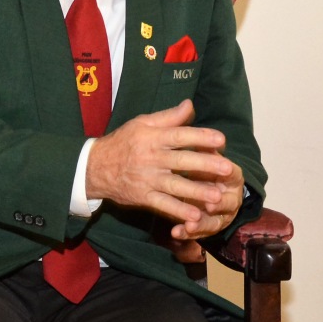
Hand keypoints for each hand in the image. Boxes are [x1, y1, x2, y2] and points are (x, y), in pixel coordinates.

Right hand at [86, 100, 243, 236]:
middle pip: (182, 161)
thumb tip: (190, 105)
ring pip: (175, 185)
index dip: (201, 137)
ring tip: (217, 197)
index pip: (180, 136)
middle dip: (205, 165)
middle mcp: (151, 158)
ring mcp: (147, 179)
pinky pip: (163, 205)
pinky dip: (178, 211)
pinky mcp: (143, 197)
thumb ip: (168, 117)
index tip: (221, 140)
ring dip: (197, 192)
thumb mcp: (142, 123)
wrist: (94, 167)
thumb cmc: (122, 142)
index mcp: (152, 137)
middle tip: (228, 169)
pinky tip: (195, 216)